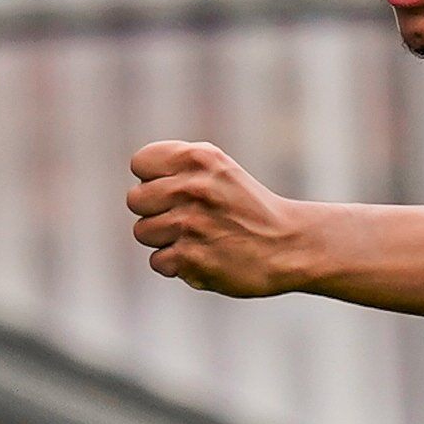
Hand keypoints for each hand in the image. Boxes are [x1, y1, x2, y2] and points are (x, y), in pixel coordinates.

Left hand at [127, 141, 316, 297]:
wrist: (288, 245)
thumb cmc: (248, 207)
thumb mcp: (218, 168)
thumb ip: (177, 166)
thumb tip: (137, 184)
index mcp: (198, 158)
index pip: (140, 164)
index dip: (153, 179)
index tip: (177, 190)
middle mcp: (191, 188)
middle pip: (135, 200)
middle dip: (156, 210)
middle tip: (187, 218)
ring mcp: (190, 225)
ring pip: (142, 232)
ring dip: (165, 240)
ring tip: (196, 239)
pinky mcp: (191, 259)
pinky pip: (158, 262)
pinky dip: (177, 265)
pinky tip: (202, 257)